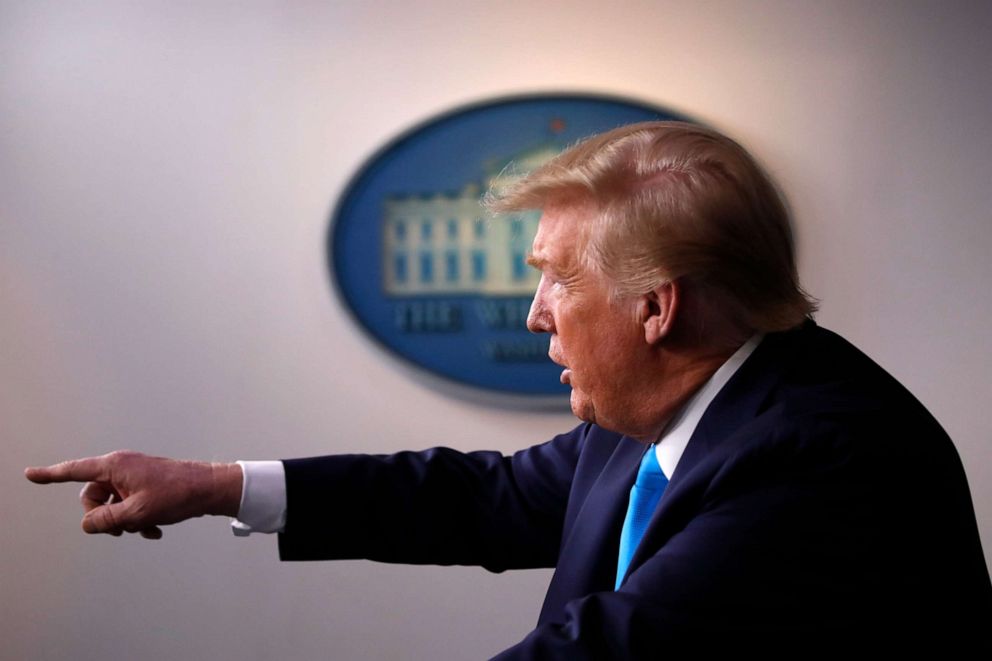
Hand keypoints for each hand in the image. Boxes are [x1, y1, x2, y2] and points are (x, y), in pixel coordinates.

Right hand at [25, 450, 242, 538]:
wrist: (211, 488)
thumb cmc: (177, 495)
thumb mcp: (136, 513)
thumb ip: (106, 521)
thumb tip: (88, 524)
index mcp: (115, 466)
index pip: (74, 471)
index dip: (50, 475)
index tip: (29, 474)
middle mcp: (122, 467)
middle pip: (93, 496)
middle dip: (103, 517)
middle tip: (123, 530)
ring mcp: (134, 476)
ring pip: (113, 504)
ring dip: (124, 522)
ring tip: (146, 529)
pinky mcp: (146, 485)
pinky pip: (129, 505)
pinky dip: (138, 520)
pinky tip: (155, 531)